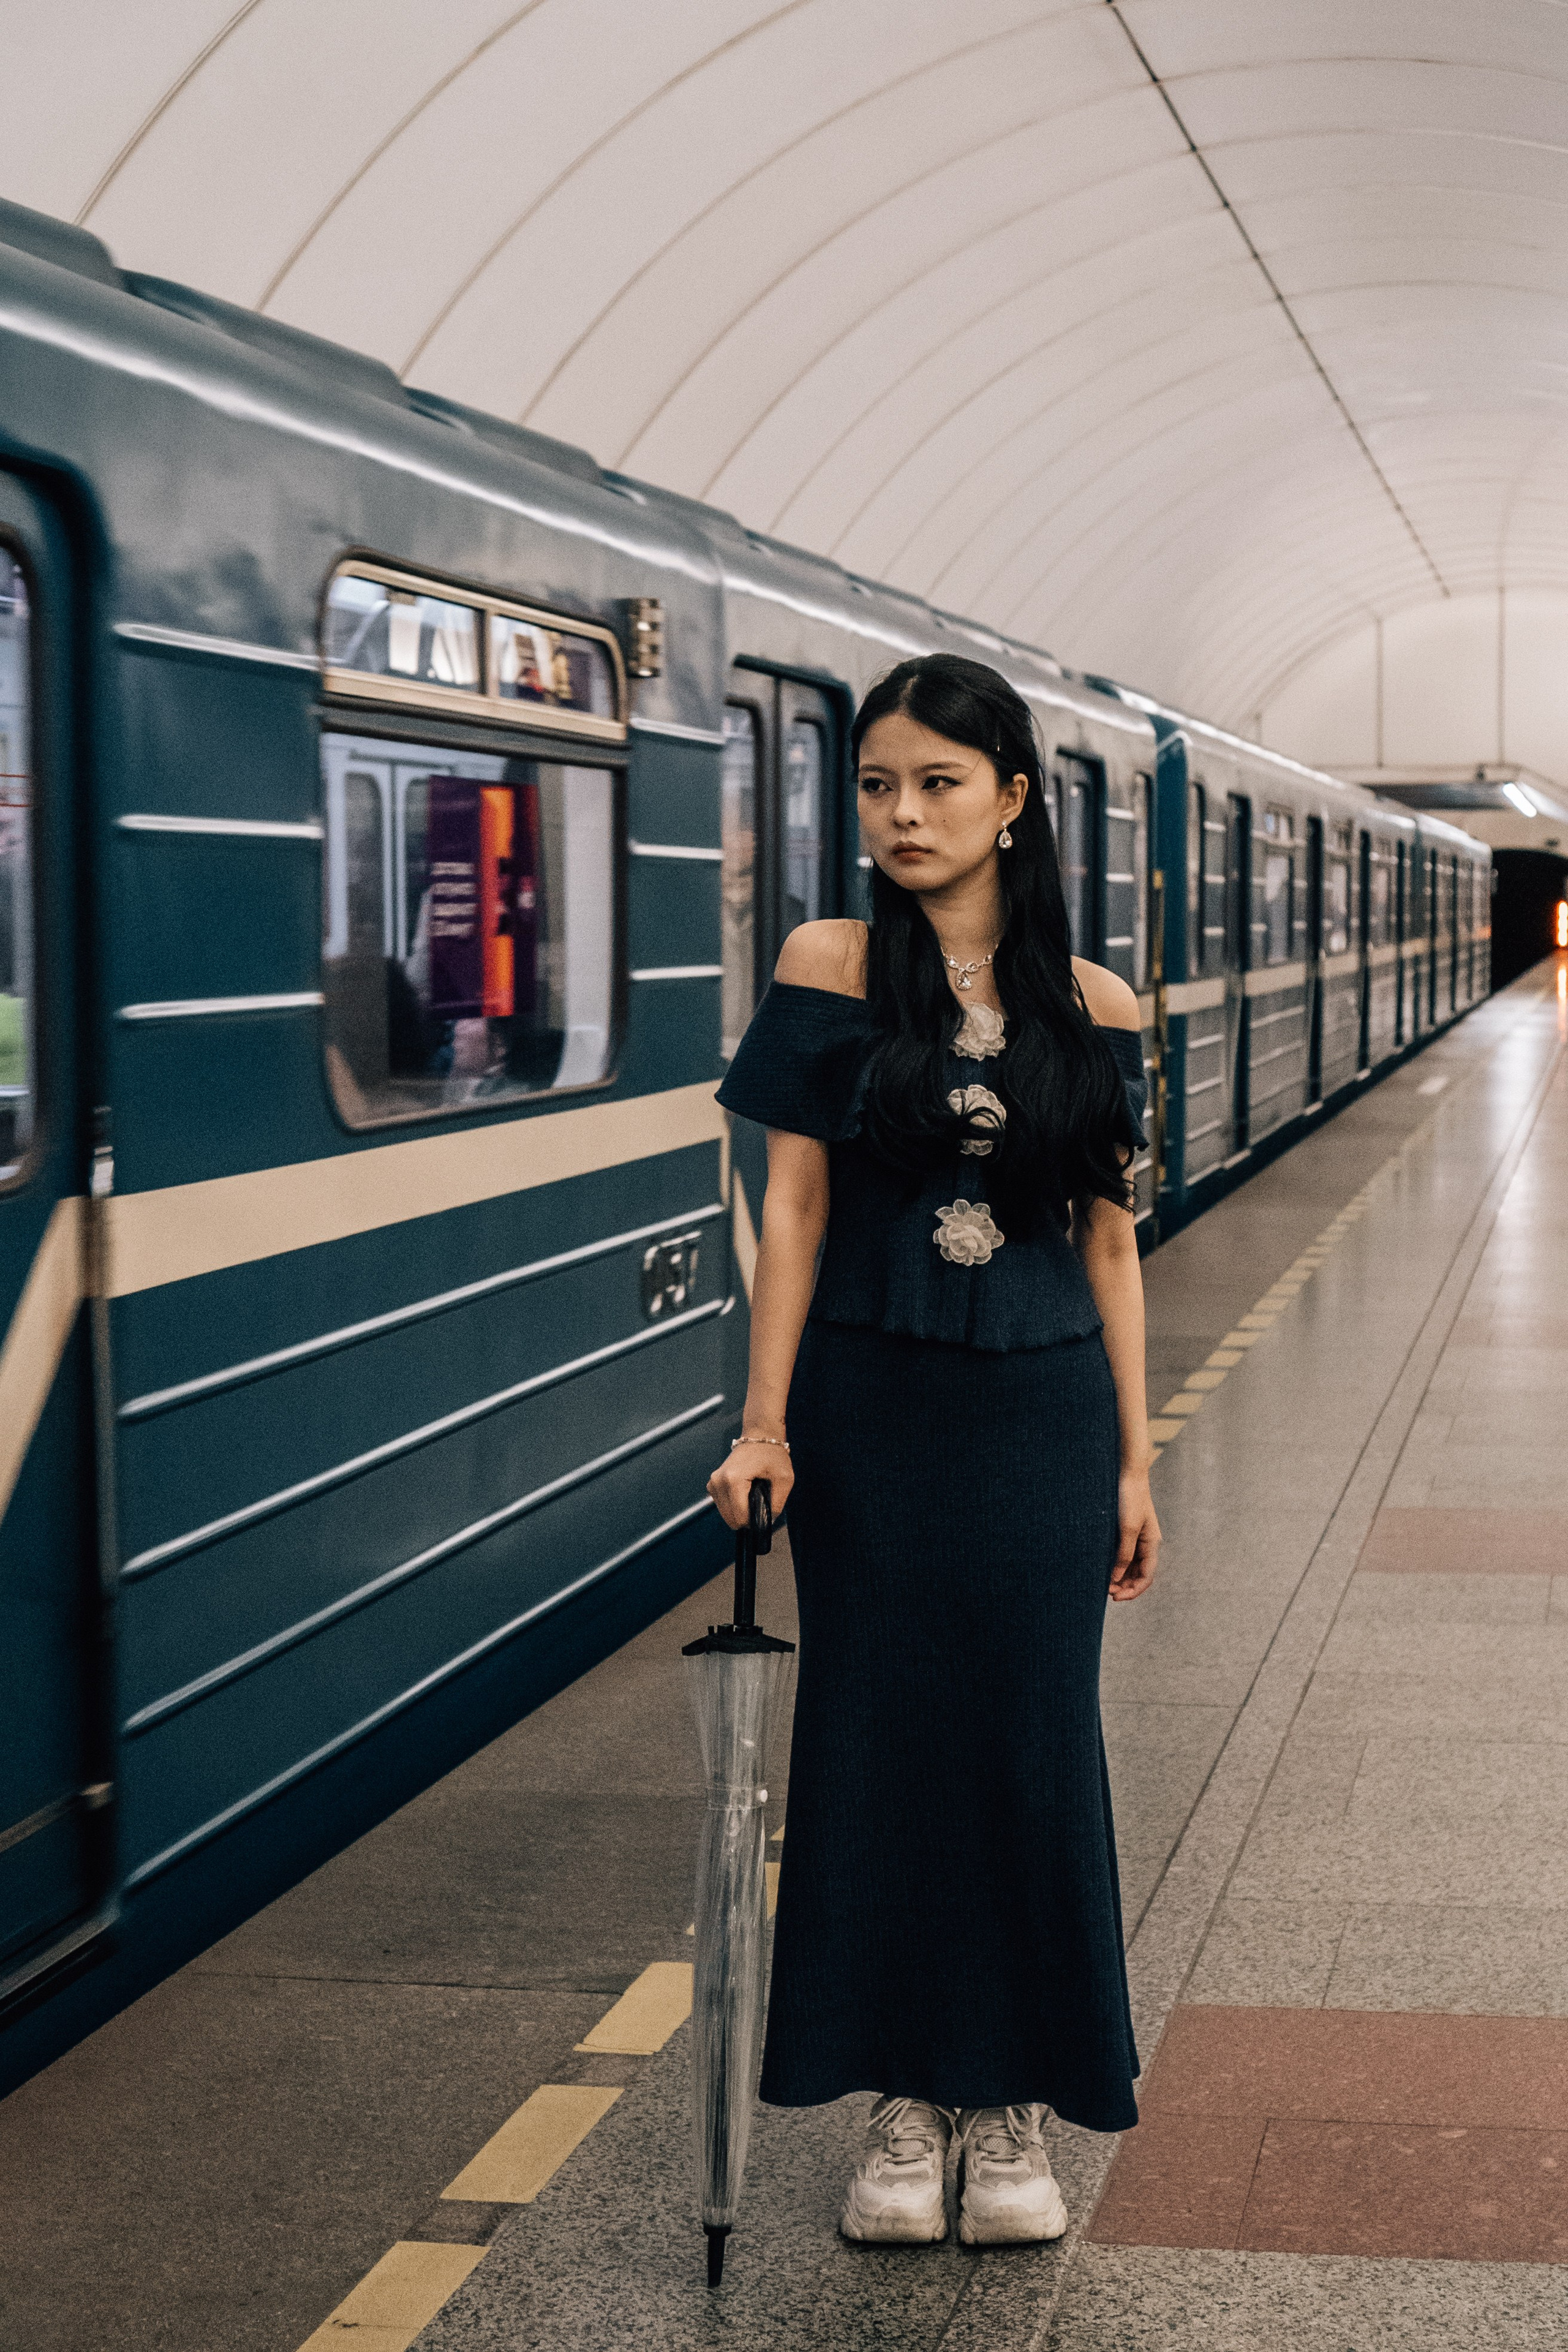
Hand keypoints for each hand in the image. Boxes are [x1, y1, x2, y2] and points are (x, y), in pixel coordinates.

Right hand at [707, 1441, 793, 1530]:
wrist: (759, 1436)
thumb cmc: (772, 1454)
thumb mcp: (784, 1479)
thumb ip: (778, 1503)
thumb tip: (768, 1522)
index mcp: (733, 1480)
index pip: (740, 1517)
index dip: (755, 1520)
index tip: (766, 1510)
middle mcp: (718, 1482)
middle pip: (731, 1519)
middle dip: (747, 1517)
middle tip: (761, 1501)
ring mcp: (713, 1483)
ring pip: (726, 1515)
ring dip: (741, 1511)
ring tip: (753, 1495)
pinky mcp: (712, 1484)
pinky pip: (723, 1506)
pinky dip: (735, 1506)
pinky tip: (745, 1494)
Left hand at [1109, 1466, 1159, 1601]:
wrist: (1127, 1472)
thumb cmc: (1130, 1498)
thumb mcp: (1127, 1528)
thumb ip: (1124, 1554)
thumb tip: (1117, 1578)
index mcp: (1152, 1544)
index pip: (1147, 1576)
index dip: (1133, 1590)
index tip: (1115, 1597)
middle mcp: (1146, 1543)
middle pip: (1139, 1574)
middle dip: (1125, 1586)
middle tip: (1106, 1593)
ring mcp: (1137, 1538)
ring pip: (1131, 1566)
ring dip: (1120, 1578)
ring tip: (1104, 1585)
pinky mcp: (1127, 1531)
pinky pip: (1124, 1555)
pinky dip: (1116, 1565)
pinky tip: (1104, 1569)